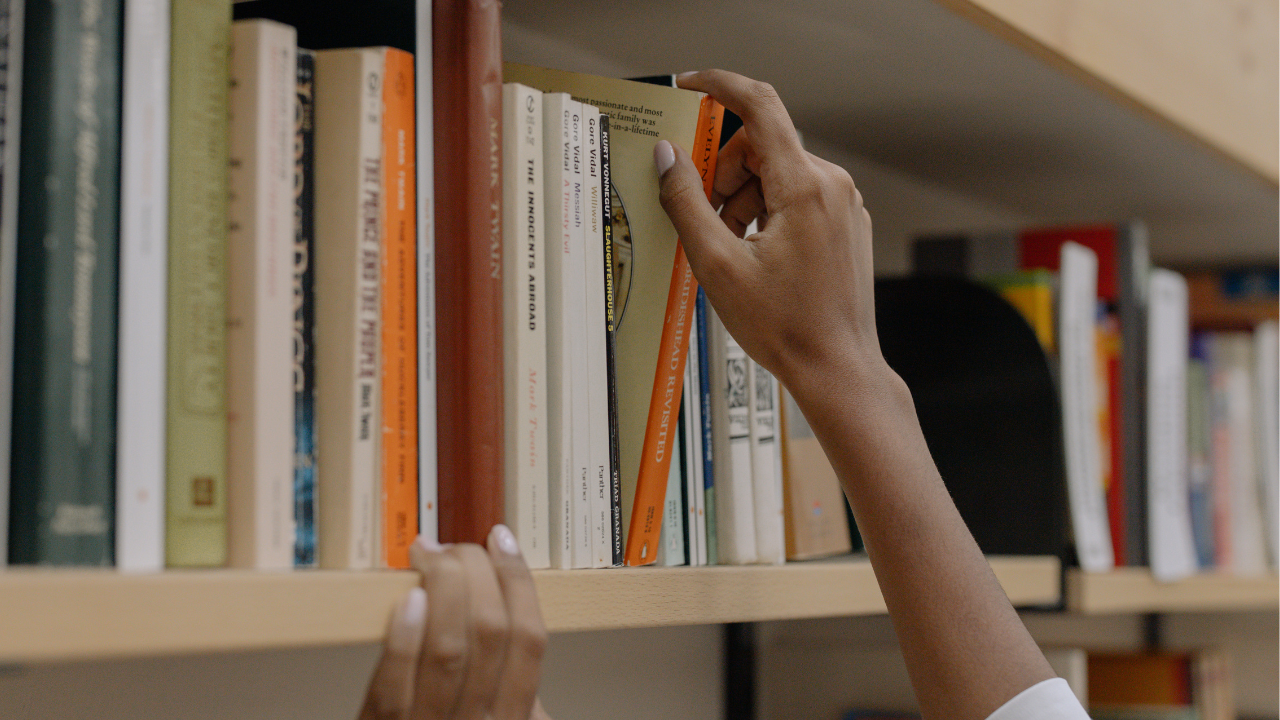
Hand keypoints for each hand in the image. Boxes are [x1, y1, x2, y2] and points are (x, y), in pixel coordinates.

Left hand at [358, 526, 551, 719]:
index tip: (502, 542)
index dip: (519, 582)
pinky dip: (404, 636)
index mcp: (514, 719)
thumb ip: (509, 681)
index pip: (530, 641)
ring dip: (441, 591)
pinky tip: (409, 600)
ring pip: (448, 650)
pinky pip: (394, 684)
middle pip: (492, 634)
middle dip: (477, 574)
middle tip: (458, 548)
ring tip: (431, 557)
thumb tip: (510, 593)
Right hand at [655, 69, 883, 395]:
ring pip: (779, 174)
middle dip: (725, 174)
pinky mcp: (847, 225)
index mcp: (805, 186)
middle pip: (763, 147)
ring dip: (744, 199)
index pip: (760, 106)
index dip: (720, 86)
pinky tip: (755, 255)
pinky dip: (768, 213)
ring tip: (730, 249)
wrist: (837, 369)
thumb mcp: (717, 265)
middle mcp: (832, 185)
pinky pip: (799, 197)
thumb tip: (666, 156)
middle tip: (704, 219)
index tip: (689, 86)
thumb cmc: (784, 326)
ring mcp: (845, 205)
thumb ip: (686, 202)